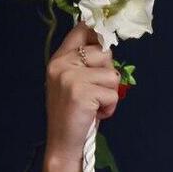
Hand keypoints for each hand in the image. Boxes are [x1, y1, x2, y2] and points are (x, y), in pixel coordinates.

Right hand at [44, 21, 123, 160]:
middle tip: (95, 91)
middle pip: (104, 52)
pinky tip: (96, 114)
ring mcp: (71, 77)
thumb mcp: (73, 81)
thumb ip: (84, 62)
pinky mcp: (82, 93)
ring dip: (110, 93)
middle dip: (107, 73)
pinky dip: (110, 107)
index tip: (105, 42)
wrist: (62, 143)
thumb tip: (107, 42)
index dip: (99, 32)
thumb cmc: (73, 114)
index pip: (82, 29)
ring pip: (112, 74)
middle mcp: (63, 64)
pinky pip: (113, 93)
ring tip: (95, 105)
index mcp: (59, 58)